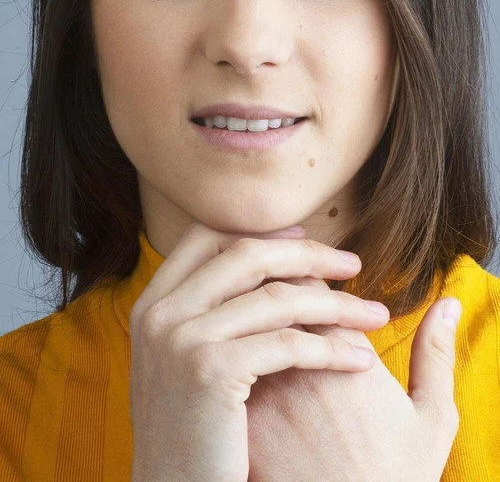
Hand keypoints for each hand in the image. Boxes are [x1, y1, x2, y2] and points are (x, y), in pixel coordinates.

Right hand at [128, 223, 387, 481]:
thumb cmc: (193, 432)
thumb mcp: (182, 359)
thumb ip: (208, 309)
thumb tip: (262, 262)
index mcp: (154, 302)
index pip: (207, 235)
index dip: (261, 231)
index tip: (306, 237)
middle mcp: (161, 311)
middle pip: (247, 254)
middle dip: (309, 255)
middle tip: (353, 264)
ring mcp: (181, 338)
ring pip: (277, 298)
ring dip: (337, 304)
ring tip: (374, 315)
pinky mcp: (210, 371)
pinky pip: (287, 344)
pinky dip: (331, 348)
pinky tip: (360, 359)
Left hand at [246, 264, 460, 481]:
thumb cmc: (393, 478)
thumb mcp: (431, 420)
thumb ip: (436, 355)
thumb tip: (447, 304)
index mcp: (345, 353)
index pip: (309, 282)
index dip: (307, 271)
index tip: (311, 281)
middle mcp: (297, 365)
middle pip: (268, 294)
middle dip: (272, 280)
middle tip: (279, 287)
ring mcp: (262, 392)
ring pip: (241, 325)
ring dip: (246, 311)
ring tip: (257, 316)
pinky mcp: (239, 421)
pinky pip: (224, 363)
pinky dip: (231, 348)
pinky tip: (240, 355)